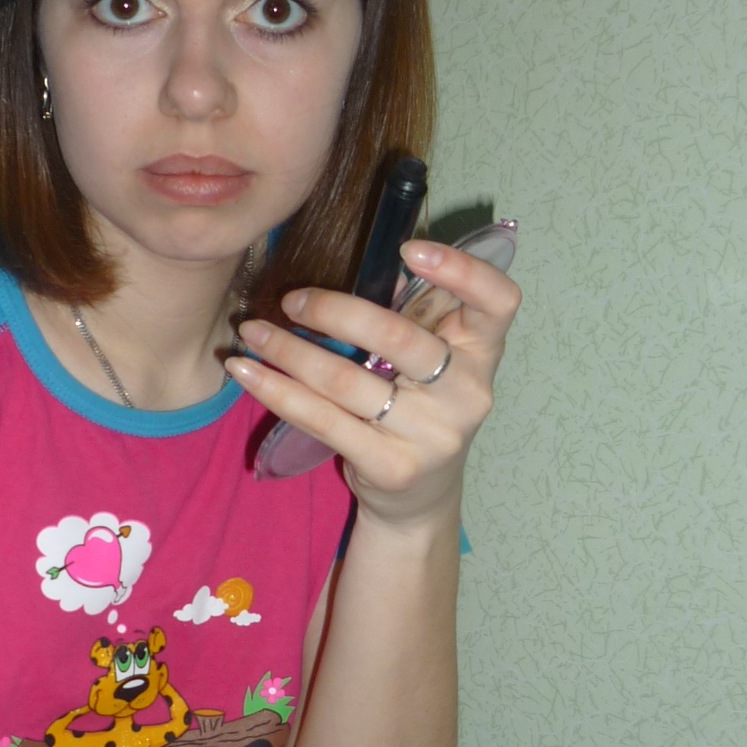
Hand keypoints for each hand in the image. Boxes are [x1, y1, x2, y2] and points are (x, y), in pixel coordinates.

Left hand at [226, 239, 520, 526]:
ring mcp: (434, 435)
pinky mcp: (393, 467)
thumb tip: (352, 268)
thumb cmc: (418, 408)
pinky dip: (277, 391)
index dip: (462, 269)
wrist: (421, 497)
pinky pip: (323, 420)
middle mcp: (468, 394)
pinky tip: (247, 372)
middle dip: (335, 311)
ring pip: (347, 381)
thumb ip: (412, 316)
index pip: (499, 302)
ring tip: (251, 332)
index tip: (407, 248)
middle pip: (400, 337)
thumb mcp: (431, 362)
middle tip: (291, 300)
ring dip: (288, 350)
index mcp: (483, 353)